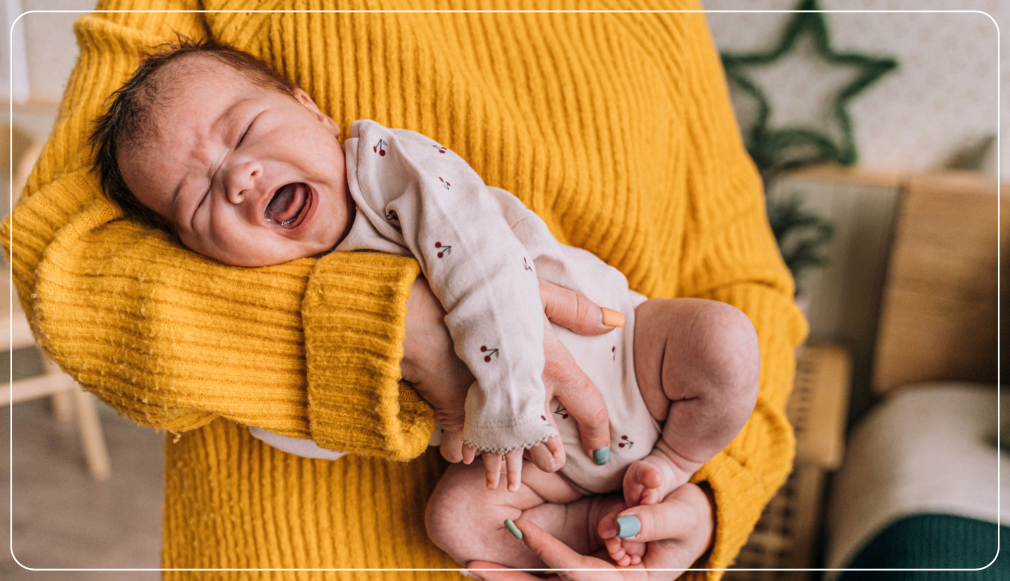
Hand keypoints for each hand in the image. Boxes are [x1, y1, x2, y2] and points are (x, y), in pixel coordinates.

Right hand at [400, 277, 617, 485]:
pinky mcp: (459, 411)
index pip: (591, 409)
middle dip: (549, 459)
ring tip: (503, 483)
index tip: (601, 452)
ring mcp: (494, 407)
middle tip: (552, 465)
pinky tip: (465, 459)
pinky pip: (464, 443)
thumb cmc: (487, 292)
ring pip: (507, 451)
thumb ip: (575, 308)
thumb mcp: (536, 290)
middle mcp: (529, 393)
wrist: (430, 305)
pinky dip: (464, 451)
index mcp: (555, 366)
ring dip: (506, 467)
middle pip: (547, 442)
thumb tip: (615, 321)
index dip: (600, 434)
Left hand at [466, 483, 714, 579]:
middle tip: (471, 564)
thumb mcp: (683, 515)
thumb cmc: (688, 520)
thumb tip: (621, 523)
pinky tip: (485, 564)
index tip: (520, 528)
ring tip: (469, 565)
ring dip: (507, 580)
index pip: (581, 574)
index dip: (549, 553)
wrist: (688, 529)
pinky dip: (520, 573)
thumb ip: (656, 518)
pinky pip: (547, 579)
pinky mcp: (582, 577)